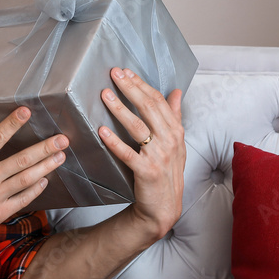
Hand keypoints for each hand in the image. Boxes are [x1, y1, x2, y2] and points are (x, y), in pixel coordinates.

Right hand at [0, 107, 67, 248]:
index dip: (13, 123)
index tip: (27, 112)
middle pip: (22, 159)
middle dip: (44, 148)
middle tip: (62, 139)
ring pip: (27, 179)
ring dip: (46, 167)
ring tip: (60, 156)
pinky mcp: (0, 212)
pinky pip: (23, 199)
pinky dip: (36, 189)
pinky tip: (45, 181)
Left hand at [99, 68, 184, 240]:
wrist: (164, 206)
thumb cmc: (167, 171)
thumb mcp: (175, 142)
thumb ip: (174, 115)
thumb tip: (177, 91)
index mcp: (175, 131)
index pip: (158, 101)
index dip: (141, 84)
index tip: (125, 71)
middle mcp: (169, 141)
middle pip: (148, 108)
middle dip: (130, 88)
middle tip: (113, 74)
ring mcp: (159, 156)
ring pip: (137, 127)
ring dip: (119, 108)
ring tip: (105, 94)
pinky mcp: (146, 171)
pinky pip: (127, 153)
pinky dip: (114, 142)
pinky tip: (102, 131)